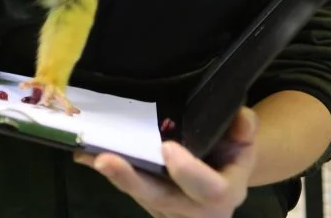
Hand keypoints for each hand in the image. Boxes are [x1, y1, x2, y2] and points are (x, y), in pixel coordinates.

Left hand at [74, 108, 259, 217]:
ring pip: (141, 196)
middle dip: (132, 180)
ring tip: (89, 153)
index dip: (188, 172)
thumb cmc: (232, 151)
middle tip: (104, 159)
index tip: (168, 148)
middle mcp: (197, 211)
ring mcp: (170, 212)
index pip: (209, 190)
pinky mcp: (152, 207)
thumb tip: (242, 122)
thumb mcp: (244, 137)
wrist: (225, 172)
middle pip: (161, 199)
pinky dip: (111, 173)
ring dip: (115, 175)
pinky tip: (86, 154)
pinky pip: (131, 191)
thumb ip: (244, 127)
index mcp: (225, 193)